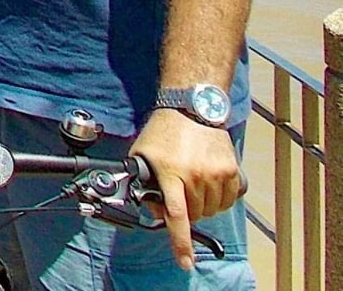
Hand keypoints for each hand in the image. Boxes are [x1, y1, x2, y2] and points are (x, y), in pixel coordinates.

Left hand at [130, 108, 243, 269]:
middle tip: (177, 193)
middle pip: (194, 215)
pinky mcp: (231, 171)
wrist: (191, 109)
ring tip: (191, 184)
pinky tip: (207, 183)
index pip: (177, 216)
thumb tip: (153, 209)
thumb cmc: (163, 132)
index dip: (180, 243)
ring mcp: (216, 174)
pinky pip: (227, 201)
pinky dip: (217, 199)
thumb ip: (144, 183)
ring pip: (211, 210)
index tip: (185, 262)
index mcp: (170, 172)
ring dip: (201, 205)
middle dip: (184, 211)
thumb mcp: (142, 155)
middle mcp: (195, 175)